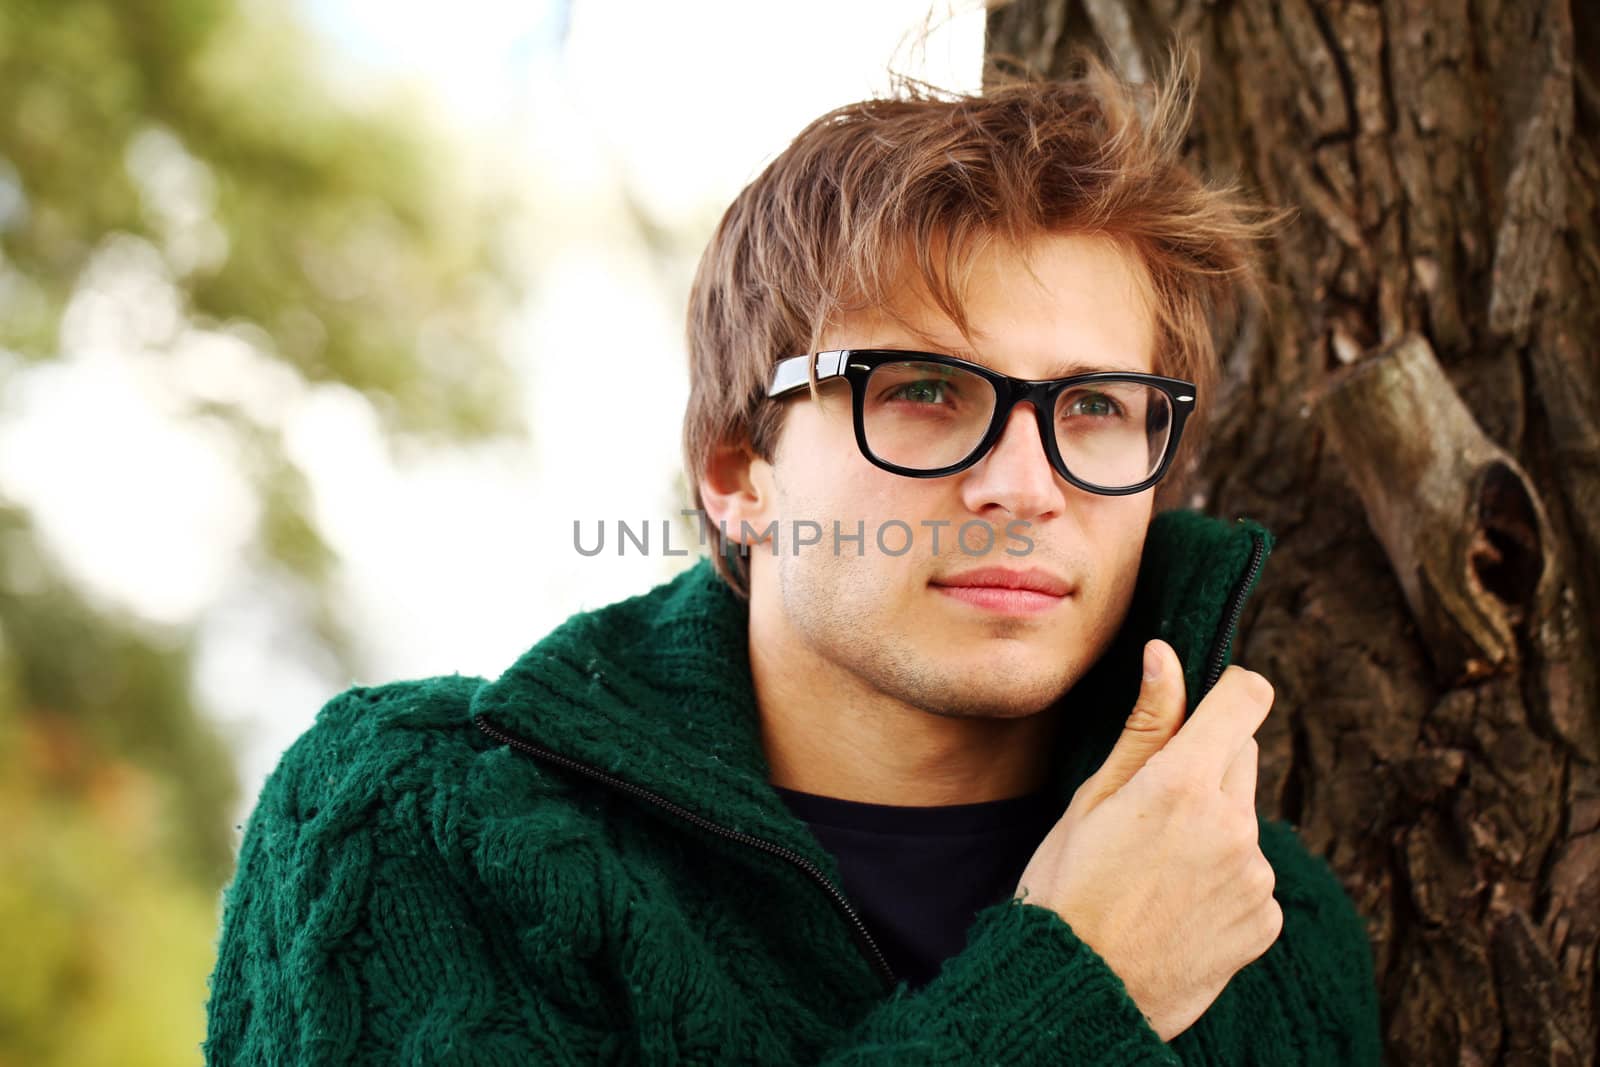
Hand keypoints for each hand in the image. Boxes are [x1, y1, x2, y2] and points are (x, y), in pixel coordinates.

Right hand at [1014, 640, 1282, 1041]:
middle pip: (1241, 757)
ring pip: (1244, 819)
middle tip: (1150, 809)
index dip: (1229, 689)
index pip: (1246, 699)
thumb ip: (1144, 725)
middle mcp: (1233, 825)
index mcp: (1182, 783)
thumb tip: (1165, 654)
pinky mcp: (1264, 921)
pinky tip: (1176, 906)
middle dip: (1205, 765)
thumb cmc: (1067, 890)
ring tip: (1155, 870)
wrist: (1080, 993)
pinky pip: (1252, 876)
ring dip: (1214, 827)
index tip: (1207, 703)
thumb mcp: (1092, 800)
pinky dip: (1223, 881)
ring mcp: (1255, 877)